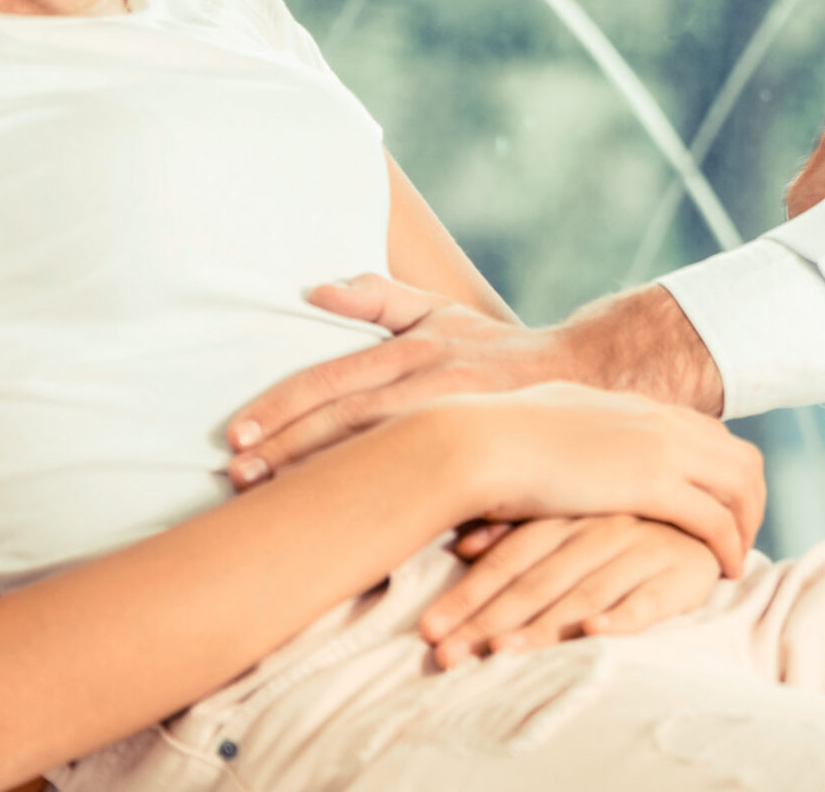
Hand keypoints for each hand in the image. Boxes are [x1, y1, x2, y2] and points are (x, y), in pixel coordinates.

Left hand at [227, 279, 723, 485]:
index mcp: (418, 349)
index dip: (283, 407)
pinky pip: (437, 490)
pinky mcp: (489, 460)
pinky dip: (401, 510)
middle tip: (235, 479)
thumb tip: (313, 287)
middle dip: (288, 451)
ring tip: (275, 506)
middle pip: (349, 420)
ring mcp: (463, 425)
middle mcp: (437, 383)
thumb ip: (378, 298)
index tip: (235, 435)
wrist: (588, 379)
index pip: (336, 380)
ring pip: (382, 456)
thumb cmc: (500, 349)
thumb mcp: (442, 312)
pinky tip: (363, 536)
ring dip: (327, 480)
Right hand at [418, 383, 764, 575]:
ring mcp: (661, 447)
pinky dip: (727, 545)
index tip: (718, 502)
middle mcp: (658, 419)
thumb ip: (574, 424)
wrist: (478, 442)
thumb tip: (564, 426)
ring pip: (739, 484)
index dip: (719, 468)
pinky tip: (722, 570)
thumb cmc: (495, 438)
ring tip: (737, 557)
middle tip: (741, 534)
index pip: (704, 430)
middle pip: (737, 454)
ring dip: (746, 523)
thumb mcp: (547, 418)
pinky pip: (715, 518)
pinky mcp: (653, 485)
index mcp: (635, 404)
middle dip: (749, 497)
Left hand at [418, 516, 719, 667]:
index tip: (431, 632)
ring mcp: (643, 548)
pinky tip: (597, 634)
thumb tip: (461, 544)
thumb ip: (522, 531)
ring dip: (544, 626)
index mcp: (571, 513)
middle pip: (537, 581)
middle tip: (448, 656)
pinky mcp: (682, 573)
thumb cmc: (627, 525)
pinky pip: (649, 598)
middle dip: (489, 621)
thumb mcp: (573, 518)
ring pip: (585, 592)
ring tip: (505, 652)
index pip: (510, 559)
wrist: (709, 517)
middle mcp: (602, 528)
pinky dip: (623, 617)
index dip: (469, 595)